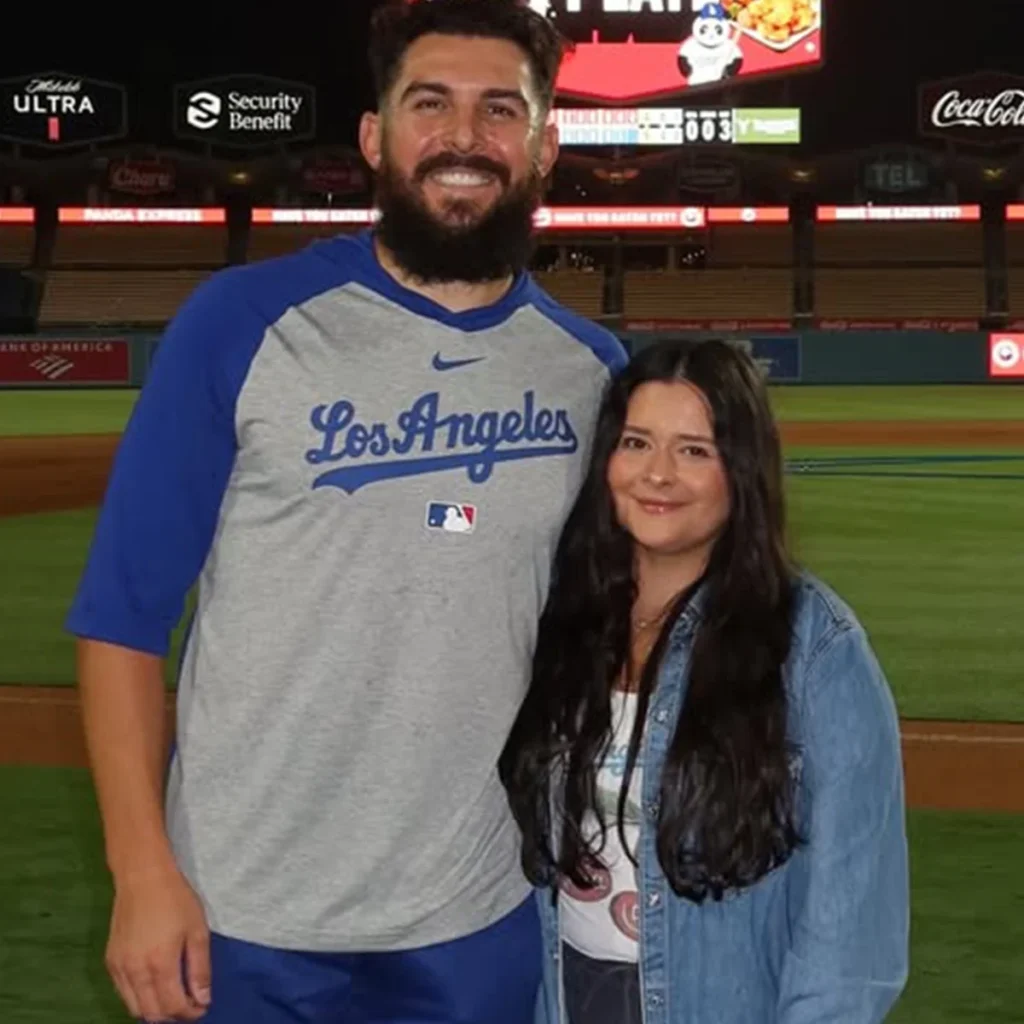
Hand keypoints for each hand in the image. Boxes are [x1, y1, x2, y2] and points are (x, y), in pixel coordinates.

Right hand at [105, 867, 211, 1021]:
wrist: (142, 877)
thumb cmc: (175, 899)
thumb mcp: (197, 931)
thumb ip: (200, 969)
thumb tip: (202, 1000)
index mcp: (160, 964)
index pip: (173, 1006)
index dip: (190, 1013)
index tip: (202, 1007)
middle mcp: (135, 972)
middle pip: (152, 1014)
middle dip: (173, 1016)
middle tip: (189, 1004)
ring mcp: (119, 969)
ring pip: (135, 1008)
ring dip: (155, 1010)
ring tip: (173, 997)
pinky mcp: (110, 962)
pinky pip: (123, 994)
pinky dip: (139, 999)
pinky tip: (154, 986)